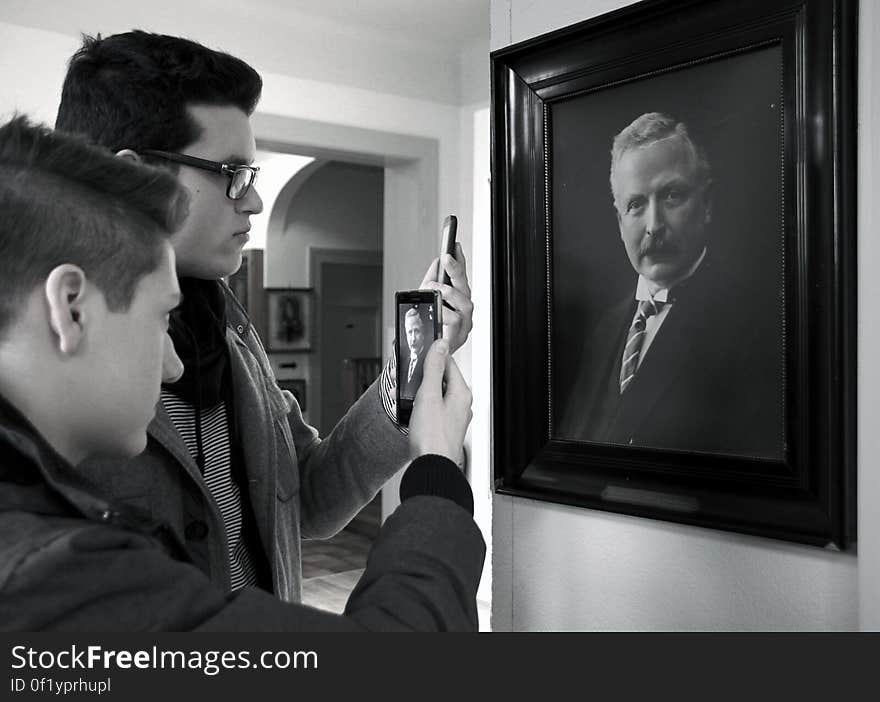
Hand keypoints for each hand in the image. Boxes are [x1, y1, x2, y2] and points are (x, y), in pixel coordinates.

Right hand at [408, 339, 472, 463]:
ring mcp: (455, 418)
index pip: (449, 363)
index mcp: (461, 394)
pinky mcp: (446, 428)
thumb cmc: (432, 437)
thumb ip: (434, 369)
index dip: (433, 356)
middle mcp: (462, 405)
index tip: (421, 353)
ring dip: (424, 391)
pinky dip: (425, 405)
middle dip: (426, 376)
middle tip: (411, 377)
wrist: (432, 467)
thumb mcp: (428, 396)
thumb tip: (440, 346)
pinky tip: (415, 411)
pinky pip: (436, 408)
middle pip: (444, 379)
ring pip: (439, 395)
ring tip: (410, 395)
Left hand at [419, 242, 473, 353]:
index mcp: (458, 299)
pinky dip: (445, 313)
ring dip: (448, 293)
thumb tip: (436, 263)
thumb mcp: (426, 299)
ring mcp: (465, 323)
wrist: (424, 354)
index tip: (455, 245)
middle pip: (465, 287)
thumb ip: (431, 281)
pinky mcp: (459, 336)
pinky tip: (438, 310)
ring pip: (464, 303)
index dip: (459, 261)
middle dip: (456, 270)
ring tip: (435, 290)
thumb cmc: (430, 326)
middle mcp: (464, 310)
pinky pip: (455, 321)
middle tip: (447, 258)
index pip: (461, 277)